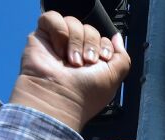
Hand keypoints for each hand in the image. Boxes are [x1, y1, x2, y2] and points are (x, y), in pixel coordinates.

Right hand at [9, 11, 130, 130]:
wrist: (59, 96)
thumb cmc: (86, 92)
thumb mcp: (114, 76)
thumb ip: (122, 56)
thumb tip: (117, 37)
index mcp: (93, 61)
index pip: (103, 39)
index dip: (105, 46)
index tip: (103, 59)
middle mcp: (76, 51)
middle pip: (90, 29)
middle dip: (91, 44)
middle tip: (87, 62)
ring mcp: (58, 43)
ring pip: (73, 22)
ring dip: (76, 42)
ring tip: (72, 61)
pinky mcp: (42, 36)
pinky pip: (52, 18)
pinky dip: (59, 31)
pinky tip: (58, 51)